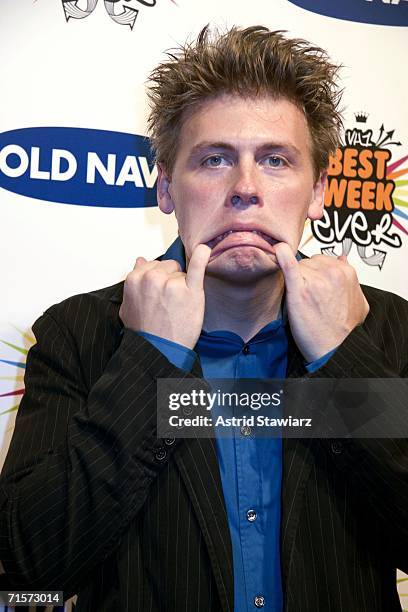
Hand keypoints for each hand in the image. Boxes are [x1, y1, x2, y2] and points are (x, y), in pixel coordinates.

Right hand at [119, 244, 210, 349]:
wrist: (159, 351)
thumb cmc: (145, 331)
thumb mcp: (128, 306)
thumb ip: (134, 281)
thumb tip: (140, 261)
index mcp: (135, 279)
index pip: (153, 266)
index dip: (159, 279)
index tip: (161, 293)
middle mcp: (152, 278)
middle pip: (169, 267)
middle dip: (171, 280)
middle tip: (170, 302)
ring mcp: (172, 283)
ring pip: (182, 273)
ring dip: (183, 285)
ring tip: (178, 306)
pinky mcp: (191, 290)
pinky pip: (198, 265)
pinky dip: (202, 256)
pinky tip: (205, 250)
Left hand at [275, 244, 369, 361]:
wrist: (334, 349)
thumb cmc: (344, 330)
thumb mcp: (358, 302)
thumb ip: (351, 280)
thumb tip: (343, 259)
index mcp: (347, 272)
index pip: (322, 261)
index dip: (314, 274)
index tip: (313, 288)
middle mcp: (333, 272)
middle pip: (308, 263)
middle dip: (305, 276)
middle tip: (308, 297)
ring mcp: (316, 279)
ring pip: (297, 267)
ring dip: (295, 281)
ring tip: (302, 300)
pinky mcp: (299, 290)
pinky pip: (289, 265)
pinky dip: (282, 256)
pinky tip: (278, 251)